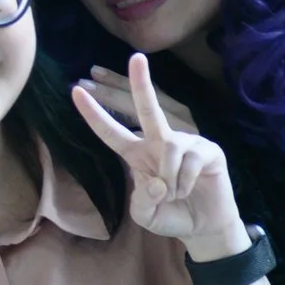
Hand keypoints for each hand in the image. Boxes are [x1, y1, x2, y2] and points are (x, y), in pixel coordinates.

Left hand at [72, 54, 249, 257]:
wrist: (204, 226)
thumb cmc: (171, 215)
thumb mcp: (146, 216)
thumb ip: (142, 202)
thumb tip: (157, 180)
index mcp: (138, 154)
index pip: (111, 131)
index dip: (94, 113)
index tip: (76, 90)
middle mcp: (160, 142)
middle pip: (147, 108)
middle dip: (140, 83)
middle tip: (136, 57)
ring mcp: (186, 142)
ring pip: (170, 146)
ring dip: (170, 178)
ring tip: (175, 194)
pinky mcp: (208, 150)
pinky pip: (190, 160)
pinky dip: (185, 183)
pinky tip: (191, 190)